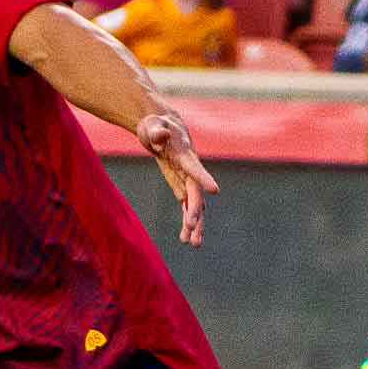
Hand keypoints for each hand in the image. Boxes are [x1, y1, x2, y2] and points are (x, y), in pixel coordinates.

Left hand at [136, 111, 217, 245]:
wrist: (162, 127)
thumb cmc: (156, 124)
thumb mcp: (153, 125)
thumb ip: (157, 132)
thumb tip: (159, 135)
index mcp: (184, 154)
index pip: (194, 167)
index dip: (203, 177)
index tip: (215, 190)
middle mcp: (190, 169)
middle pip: (196, 192)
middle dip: (195, 210)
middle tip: (192, 228)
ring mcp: (187, 179)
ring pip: (195, 204)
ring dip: (195, 223)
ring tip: (194, 244)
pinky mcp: (182, 186)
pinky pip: (187, 206)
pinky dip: (188, 221)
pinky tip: (186, 238)